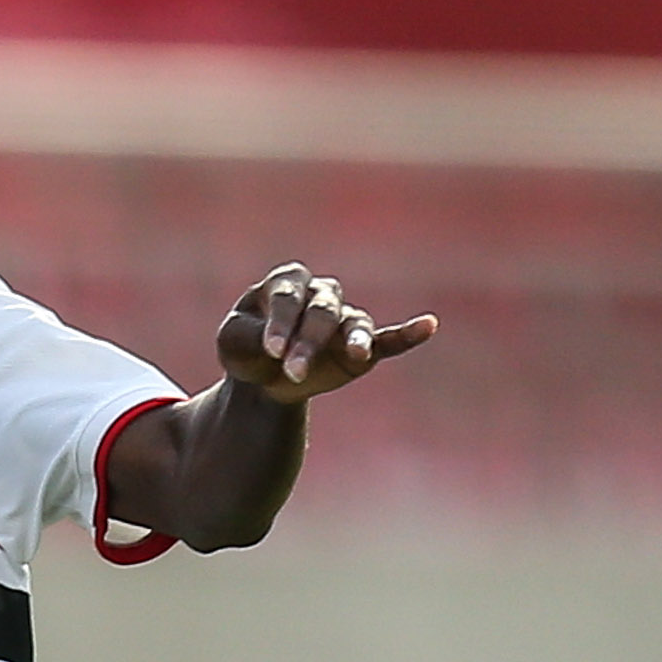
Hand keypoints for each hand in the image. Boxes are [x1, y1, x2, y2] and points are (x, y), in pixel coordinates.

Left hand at [217, 263, 437, 404]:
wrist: (261, 377)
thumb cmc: (245, 348)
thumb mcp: (233, 342)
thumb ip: (251, 336)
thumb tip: (277, 344)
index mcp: (286, 283)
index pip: (288, 297)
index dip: (280, 323)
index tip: (271, 350)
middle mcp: (320, 294)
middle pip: (321, 312)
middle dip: (307, 341)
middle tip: (293, 370)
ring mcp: (343, 318)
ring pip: (352, 323)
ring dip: (350, 341)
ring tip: (356, 352)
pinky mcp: (362, 346)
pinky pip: (388, 337)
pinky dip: (408, 333)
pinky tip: (428, 325)